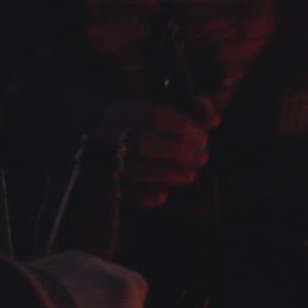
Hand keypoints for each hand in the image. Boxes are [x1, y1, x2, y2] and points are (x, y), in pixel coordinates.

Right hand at [94, 98, 219, 209]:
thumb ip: (193, 113)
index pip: (153, 114)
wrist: (104, 174)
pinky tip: (162, 196)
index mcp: (121, 111)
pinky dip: (143, 196)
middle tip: (202, 158)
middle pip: (143, 142)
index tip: (203, 138)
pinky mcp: (94, 186)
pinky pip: (120, 193)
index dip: (182, 127)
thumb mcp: (168, 122)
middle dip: (177, 152)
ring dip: (166, 173)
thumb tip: (213, 118)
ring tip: (190, 175)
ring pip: (132, 168)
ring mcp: (96, 160)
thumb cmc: (145, 141)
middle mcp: (104, 132)